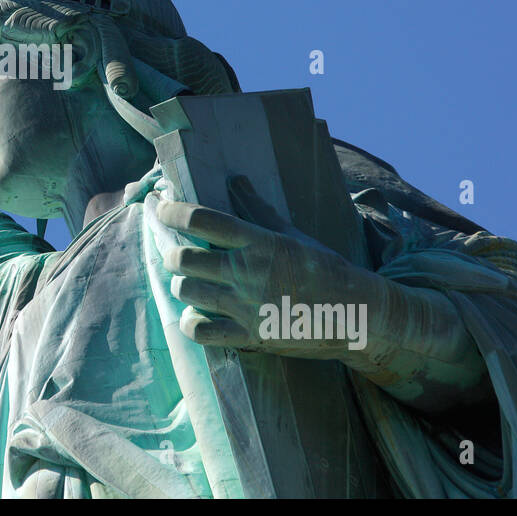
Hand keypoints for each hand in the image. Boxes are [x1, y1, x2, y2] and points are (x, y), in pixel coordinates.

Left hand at [155, 176, 376, 356]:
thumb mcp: (292, 233)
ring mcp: (246, 306)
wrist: (356, 314)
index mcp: (259, 243)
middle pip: (185, 258)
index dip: (172, 211)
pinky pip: (201, 332)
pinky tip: (196, 314)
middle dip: (171, 252)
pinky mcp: (249, 336)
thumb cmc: (324, 268)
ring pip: (187, 291)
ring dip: (182, 283)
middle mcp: (248, 273)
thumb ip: (258, 208)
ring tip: (190, 280)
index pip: (202, 220)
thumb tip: (236, 179)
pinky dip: (191, 322)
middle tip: (174, 249)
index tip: (160, 207)